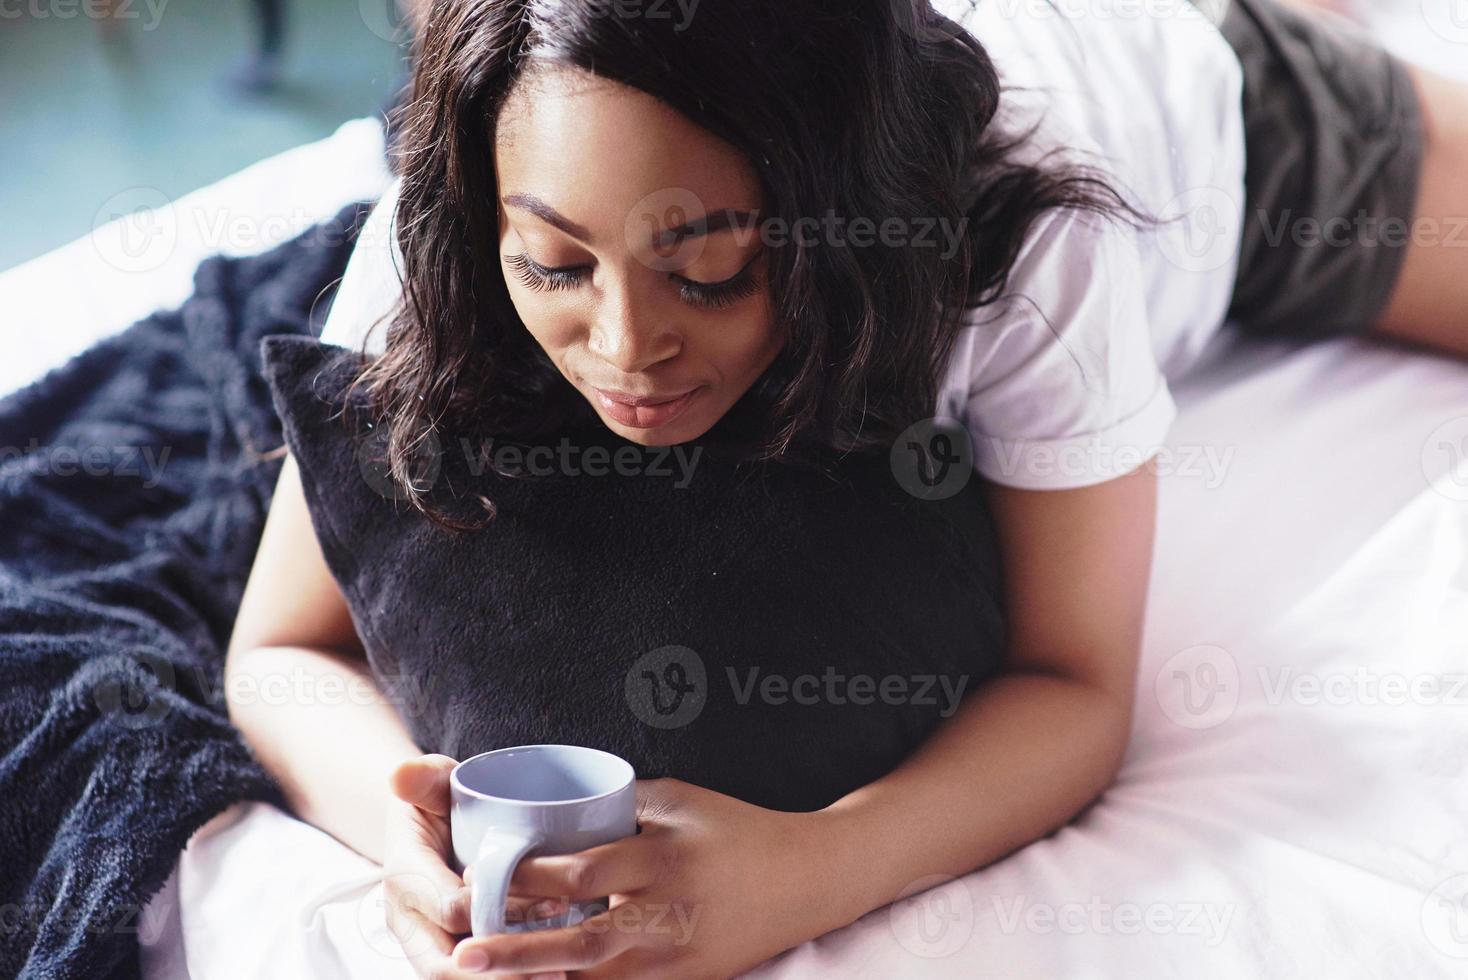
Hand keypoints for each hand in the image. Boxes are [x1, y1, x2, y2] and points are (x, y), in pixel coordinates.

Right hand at [382, 754, 569, 979]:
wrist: (424, 829)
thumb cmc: (437, 803)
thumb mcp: (432, 783)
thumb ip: (424, 778)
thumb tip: (400, 774)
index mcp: (405, 879)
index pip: (452, 908)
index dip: (501, 910)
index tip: (555, 904)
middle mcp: (408, 923)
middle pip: (445, 967)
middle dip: (500, 974)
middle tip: (557, 972)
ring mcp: (425, 946)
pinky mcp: (447, 958)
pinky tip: (550, 979)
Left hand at [448, 778, 834, 978]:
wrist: (808, 880)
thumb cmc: (736, 828)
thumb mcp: (678, 800)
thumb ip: (616, 806)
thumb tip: (548, 808)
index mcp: (663, 860)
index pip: (582, 873)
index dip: (527, 878)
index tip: (481, 873)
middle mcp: (668, 916)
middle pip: (581, 944)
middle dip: (517, 953)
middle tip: (464, 955)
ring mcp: (678, 961)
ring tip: (490, 978)